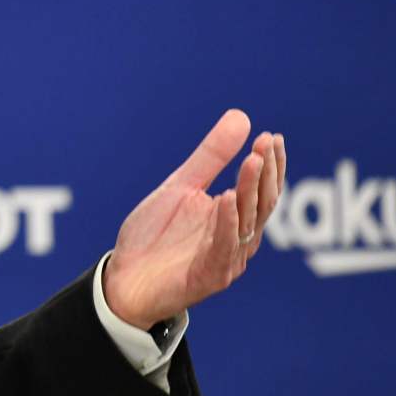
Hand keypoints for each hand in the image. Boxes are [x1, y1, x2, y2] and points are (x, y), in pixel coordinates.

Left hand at [102, 109, 285, 328]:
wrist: (124, 278)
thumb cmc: (155, 236)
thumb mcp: (181, 187)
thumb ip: (211, 157)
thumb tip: (242, 118)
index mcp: (234, 219)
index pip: (262, 189)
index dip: (270, 164)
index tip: (272, 136)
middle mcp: (237, 239)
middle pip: (261, 204)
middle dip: (265, 173)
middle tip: (267, 144)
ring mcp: (226, 259)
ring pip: (246, 223)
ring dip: (250, 191)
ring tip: (252, 162)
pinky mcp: (208, 276)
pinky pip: (222, 248)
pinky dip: (226, 223)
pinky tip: (226, 198)